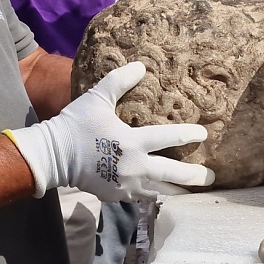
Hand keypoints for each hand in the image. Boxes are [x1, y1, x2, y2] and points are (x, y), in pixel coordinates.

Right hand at [7, 61, 213, 201]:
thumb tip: (140, 66)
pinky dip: (152, 197)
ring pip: (158, 192)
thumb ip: (119, 81)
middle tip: (210, 176)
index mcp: (132, 142)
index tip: (204, 135)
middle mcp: (134, 167)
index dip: (188, 135)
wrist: (52, 156)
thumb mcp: (97, 98)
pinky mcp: (115, 196)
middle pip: (171, 174)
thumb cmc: (76, 124)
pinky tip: (161, 196)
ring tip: (192, 194)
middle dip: (193, 176)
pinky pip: (139, 198)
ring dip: (176, 192)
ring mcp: (125, 185)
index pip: (168, 138)